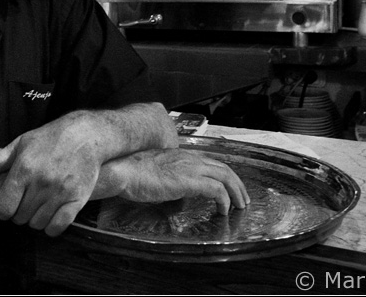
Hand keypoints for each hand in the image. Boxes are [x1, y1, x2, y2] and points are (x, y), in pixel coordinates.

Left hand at [0, 111, 104, 236]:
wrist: (86, 135)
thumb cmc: (49, 139)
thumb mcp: (19, 145)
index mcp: (24, 170)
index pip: (2, 208)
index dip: (2, 209)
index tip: (8, 203)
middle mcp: (41, 183)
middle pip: (19, 218)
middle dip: (19, 212)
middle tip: (26, 200)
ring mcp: (60, 193)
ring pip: (37, 224)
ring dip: (35, 219)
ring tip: (39, 204)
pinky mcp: (77, 200)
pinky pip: (58, 227)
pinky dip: (52, 226)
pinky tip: (51, 214)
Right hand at [105, 148, 249, 213]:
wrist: (123, 170)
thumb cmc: (132, 172)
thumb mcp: (157, 170)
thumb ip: (171, 177)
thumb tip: (177, 190)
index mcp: (182, 155)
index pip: (212, 163)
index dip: (225, 175)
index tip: (230, 188)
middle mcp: (190, 158)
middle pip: (224, 168)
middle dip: (237, 184)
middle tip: (242, 199)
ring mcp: (190, 168)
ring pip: (224, 176)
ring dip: (236, 192)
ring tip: (239, 205)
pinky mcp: (188, 181)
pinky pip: (215, 190)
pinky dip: (223, 200)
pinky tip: (222, 210)